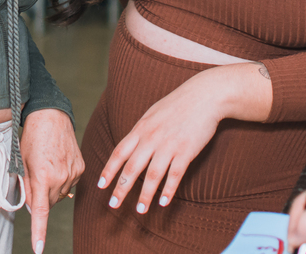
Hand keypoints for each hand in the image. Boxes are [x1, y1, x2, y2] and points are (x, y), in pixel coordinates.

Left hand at [20, 108, 83, 253]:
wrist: (51, 116)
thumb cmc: (32, 138)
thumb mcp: (23, 163)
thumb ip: (27, 187)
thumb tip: (33, 208)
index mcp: (42, 176)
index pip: (41, 212)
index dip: (39, 232)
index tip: (39, 248)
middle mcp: (60, 177)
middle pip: (49, 202)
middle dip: (42, 196)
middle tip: (35, 176)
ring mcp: (73, 173)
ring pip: (60, 194)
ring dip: (52, 188)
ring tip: (47, 165)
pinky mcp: (81, 168)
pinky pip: (70, 183)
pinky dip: (63, 179)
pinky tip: (58, 163)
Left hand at [96, 68, 228, 214]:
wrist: (204, 95)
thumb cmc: (178, 104)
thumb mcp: (153, 113)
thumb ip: (142, 130)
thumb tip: (131, 145)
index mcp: (141, 128)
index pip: (119, 153)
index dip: (109, 170)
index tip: (101, 186)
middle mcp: (151, 138)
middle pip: (132, 168)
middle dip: (121, 188)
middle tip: (113, 205)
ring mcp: (169, 145)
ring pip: (152, 175)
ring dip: (145, 195)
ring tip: (140, 211)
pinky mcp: (186, 151)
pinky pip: (175, 175)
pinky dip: (169, 190)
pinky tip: (164, 203)